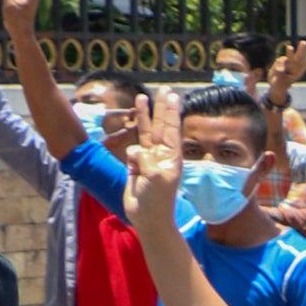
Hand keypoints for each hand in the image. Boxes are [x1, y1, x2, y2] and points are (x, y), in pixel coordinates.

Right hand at [124, 87, 183, 230]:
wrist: (147, 216)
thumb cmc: (157, 199)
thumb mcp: (156, 177)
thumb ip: (146, 159)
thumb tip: (136, 150)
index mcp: (172, 156)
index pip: (172, 128)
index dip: (171, 112)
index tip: (174, 96)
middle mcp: (162, 154)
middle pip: (161, 124)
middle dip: (161, 106)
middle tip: (164, 89)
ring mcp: (149, 158)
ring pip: (145, 132)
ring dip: (145, 114)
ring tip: (141, 96)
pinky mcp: (136, 165)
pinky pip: (132, 151)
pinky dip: (131, 154)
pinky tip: (134, 169)